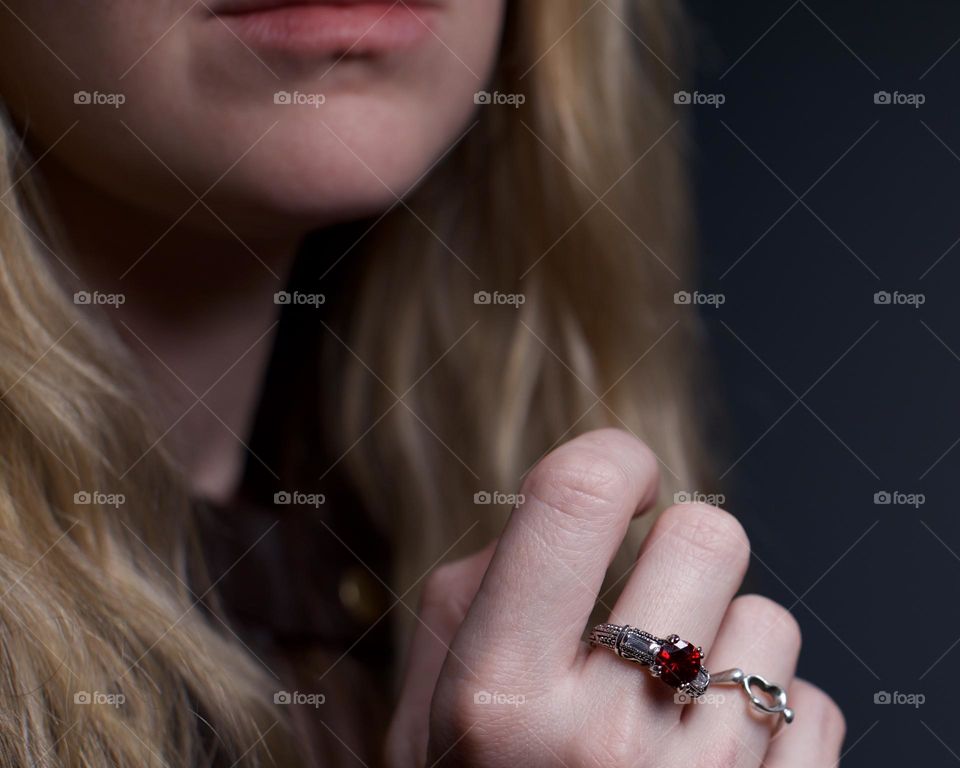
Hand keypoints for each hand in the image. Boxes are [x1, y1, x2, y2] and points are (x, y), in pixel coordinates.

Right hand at [386, 429, 844, 766]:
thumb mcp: (429, 719)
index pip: (575, 495)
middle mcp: (597, 741)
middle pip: (707, 533)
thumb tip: (565, 512)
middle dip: (682, 550)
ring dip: (727, 647)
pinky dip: (770, 719)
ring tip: (673, 707)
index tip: (620, 480)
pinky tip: (713, 761)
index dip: (612, 458)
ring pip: (771, 620)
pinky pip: (812, 703)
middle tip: (649, 603)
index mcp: (494, 697)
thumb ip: (475, 596)